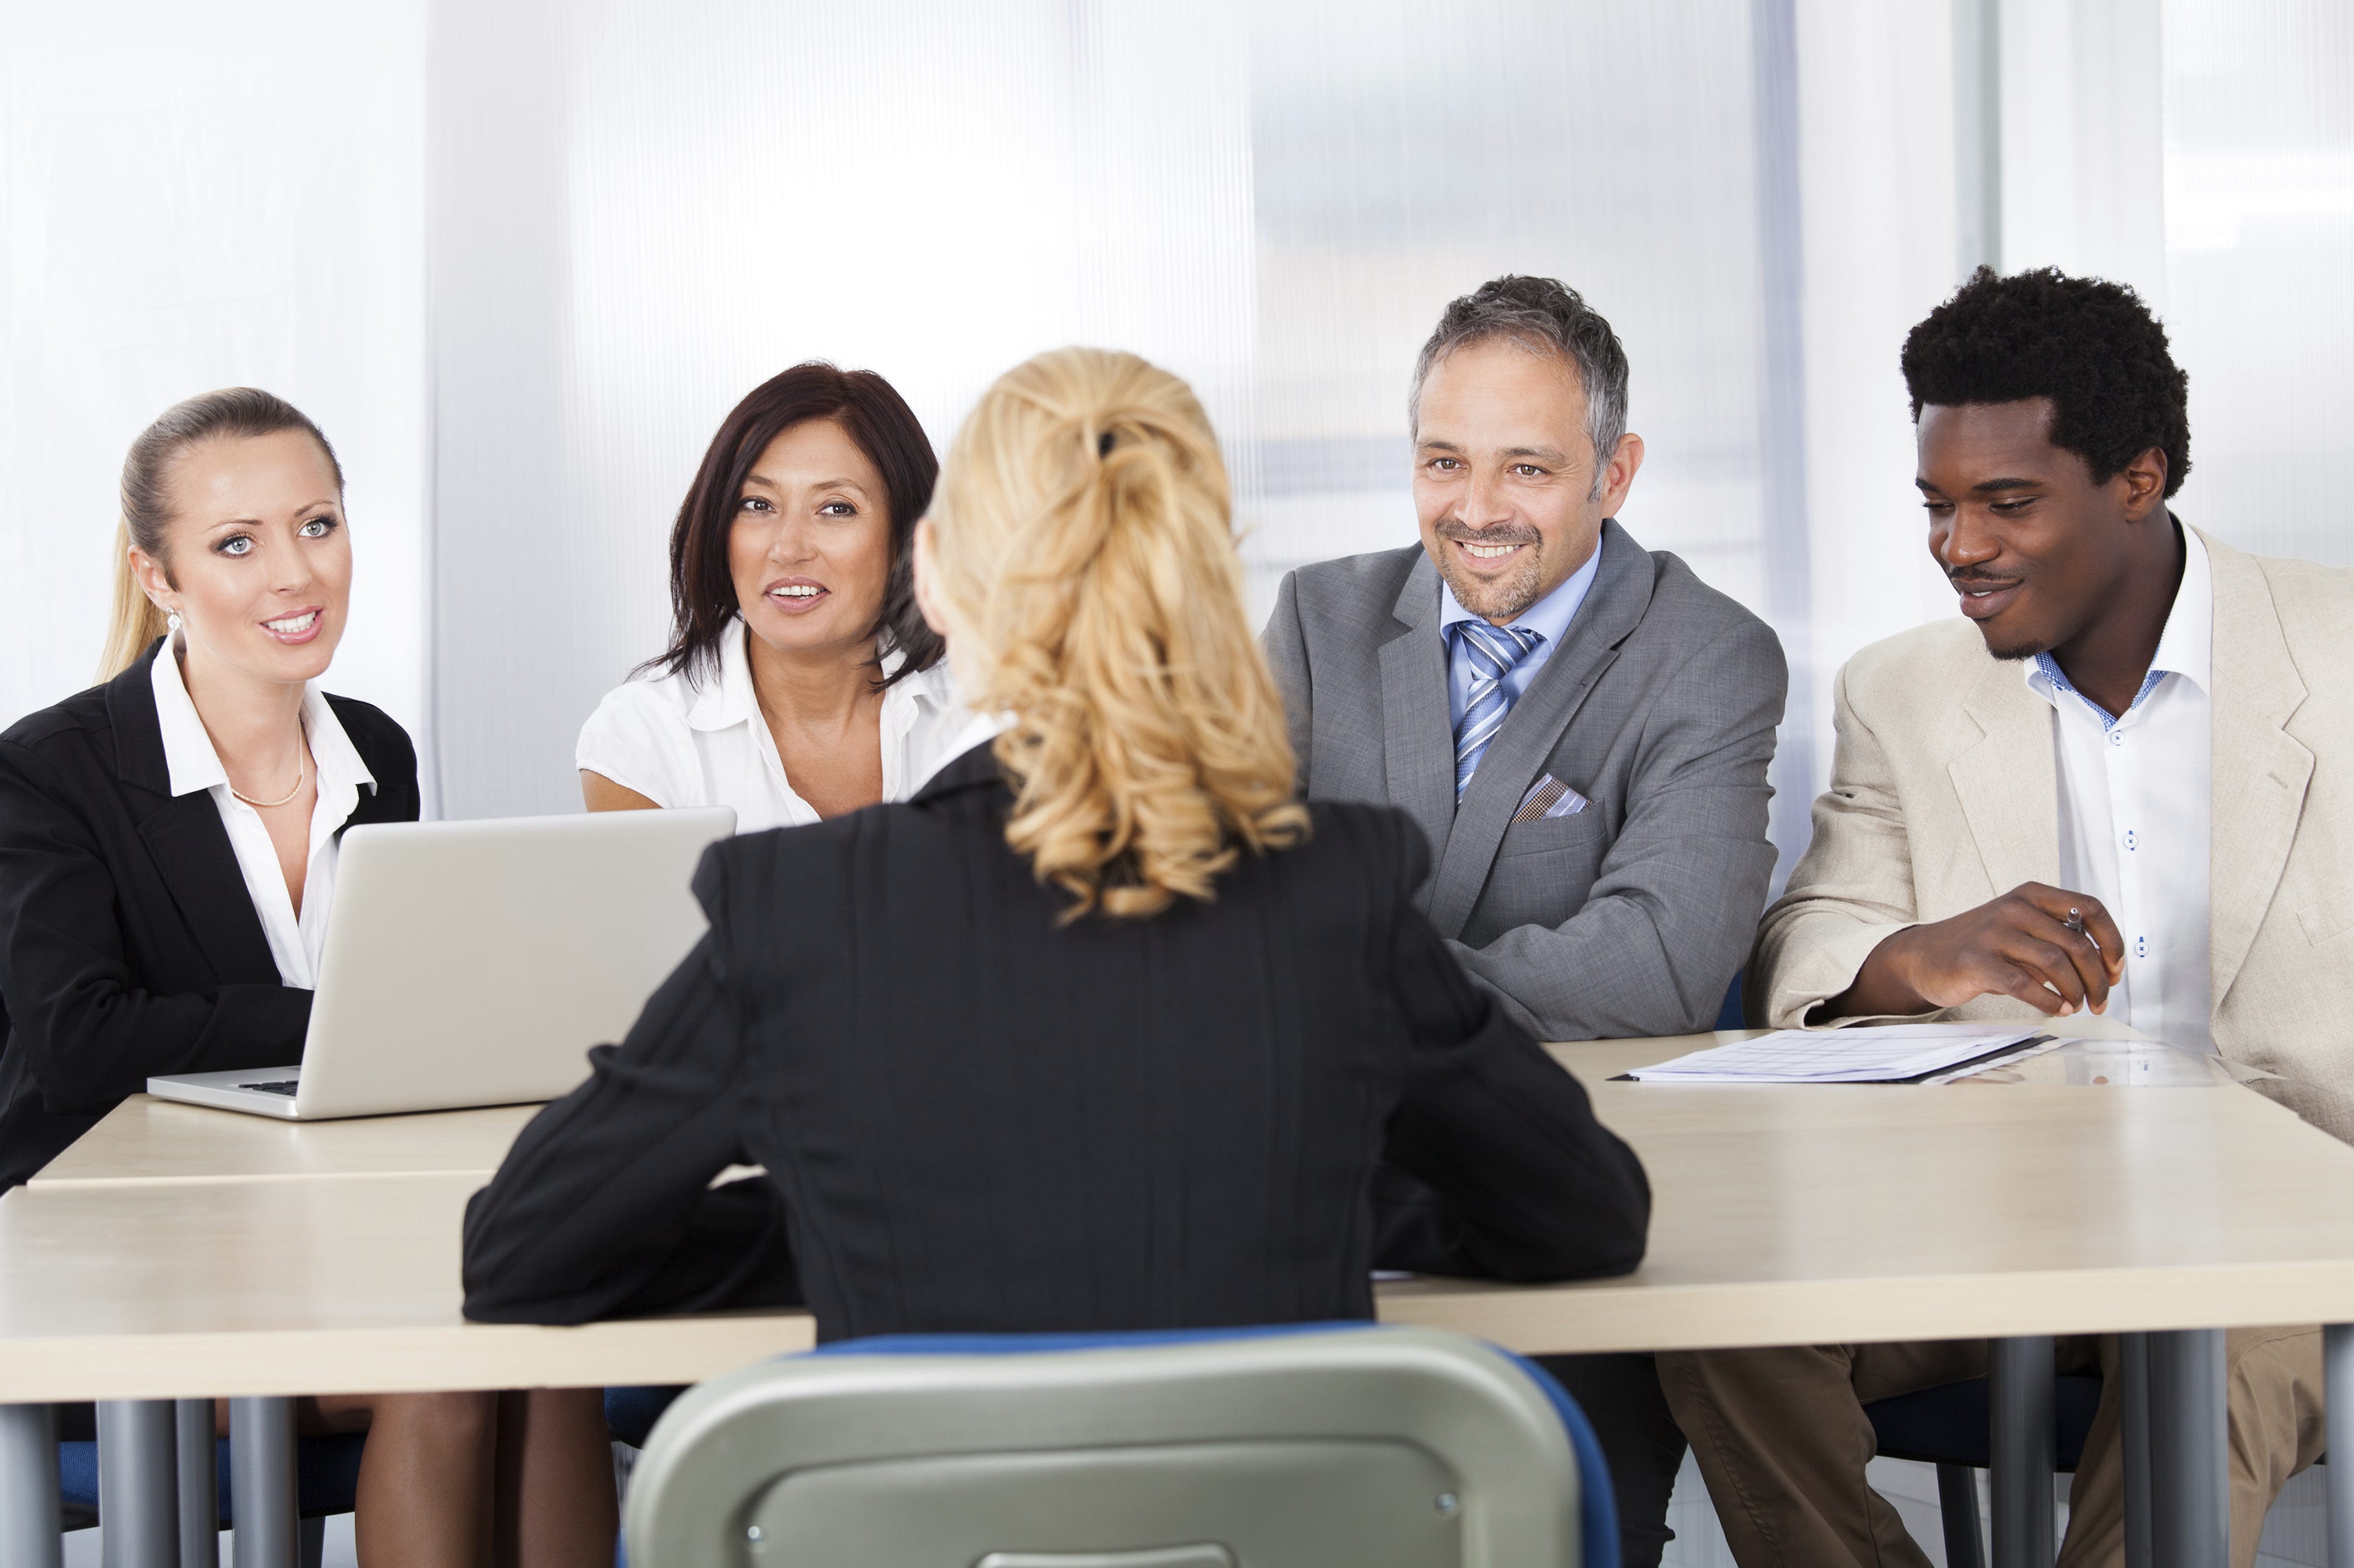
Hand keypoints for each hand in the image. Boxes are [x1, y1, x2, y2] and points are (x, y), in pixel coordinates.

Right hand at [1820, 883, 2125, 1020]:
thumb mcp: (2022, 929)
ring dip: (2076, 992)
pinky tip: (2058, 1010)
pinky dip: (2050, 1002)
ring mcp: (1994, 932)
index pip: (2091, 909)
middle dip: (2098, 979)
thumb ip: (2057, 937)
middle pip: (2077, 944)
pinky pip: (2025, 984)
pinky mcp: (1977, 961)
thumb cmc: (1984, 946)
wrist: (1926, 956)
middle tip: (2101, 1001)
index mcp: (2032, 895)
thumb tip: (2105, 967)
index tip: (2116, 970)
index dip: (2112, 941)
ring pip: (2056, 964)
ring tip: (2077, 1007)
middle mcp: (2015, 908)